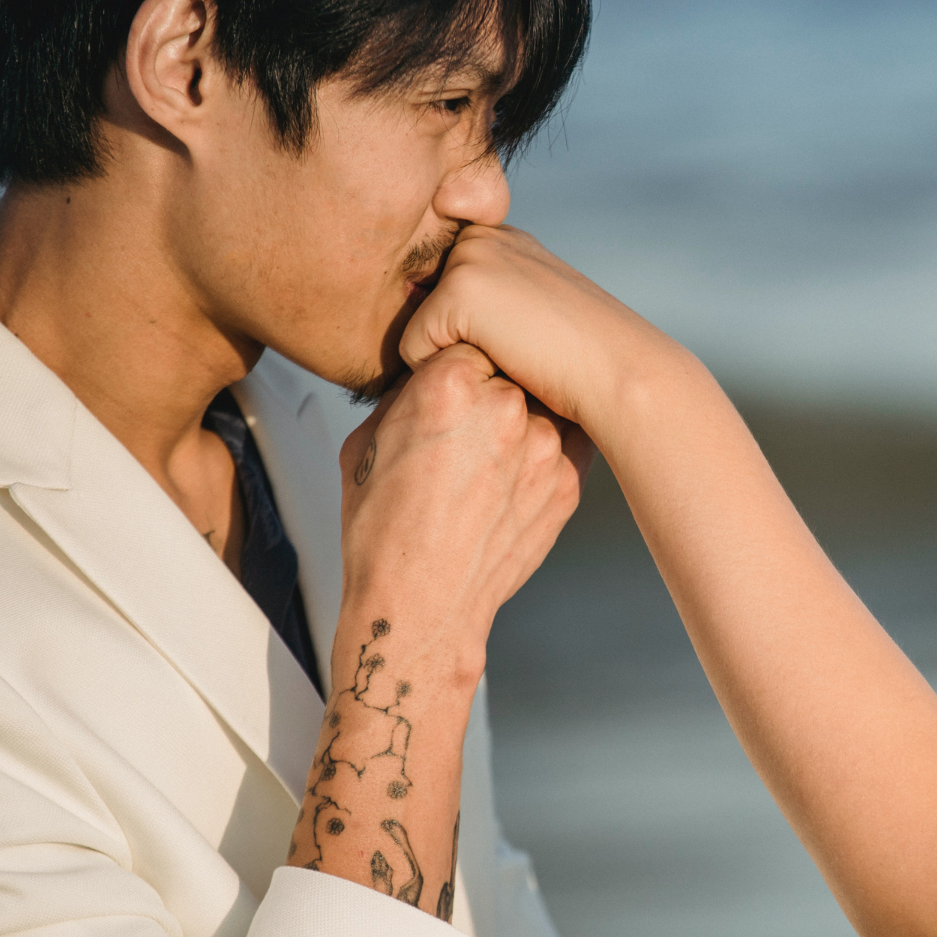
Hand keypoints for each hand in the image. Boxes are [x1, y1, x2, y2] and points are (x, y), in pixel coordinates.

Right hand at [336, 342, 589, 685]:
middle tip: (473, 418)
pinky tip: (512, 477)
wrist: (422, 603)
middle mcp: (506, 408)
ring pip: (544, 403)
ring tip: (492, 452)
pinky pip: (564, 443)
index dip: (457, 357)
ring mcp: (545, 447)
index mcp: (449, 386)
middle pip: (513, 364)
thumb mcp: (368, 441)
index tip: (451, 377)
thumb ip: (406, 394)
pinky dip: (543, 453)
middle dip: (495, 384)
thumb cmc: (384, 529)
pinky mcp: (569, 482)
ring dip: (525, 417)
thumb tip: (427, 372)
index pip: (468, 334)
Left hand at [396, 225, 694, 435]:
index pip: (443, 299)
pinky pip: (413, 351)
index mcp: (499, 240)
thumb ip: (491, 305)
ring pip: (418, 330)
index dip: (468, 335)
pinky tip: (503, 364)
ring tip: (512, 358)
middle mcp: (480, 237)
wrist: (615, 370)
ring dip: (454, 358)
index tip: (518, 344)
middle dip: (455, 344)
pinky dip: (449, 372)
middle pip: (423, 312)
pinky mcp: (456, 292)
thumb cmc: (582, 361)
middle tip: (516, 354)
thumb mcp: (532, 314)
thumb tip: (432, 327)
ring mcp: (467, 259)